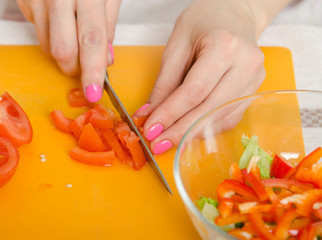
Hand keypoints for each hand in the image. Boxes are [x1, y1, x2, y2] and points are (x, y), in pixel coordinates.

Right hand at [17, 0, 120, 101]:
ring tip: (72, 33)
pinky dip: (51, 35)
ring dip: (63, 52)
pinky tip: (59, 18)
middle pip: (63, 51)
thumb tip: (107, 59)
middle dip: (74, 68)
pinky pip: (38, 32)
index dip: (92, 70)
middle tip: (83, 66)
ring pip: (48, 46)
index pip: (91, 40)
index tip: (92, 92)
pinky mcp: (23, 1)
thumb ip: (108, 25)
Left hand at [133, 0, 267, 154]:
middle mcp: (246, 65)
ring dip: (193, 134)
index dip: (171, 114)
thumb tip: (149, 114)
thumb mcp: (177, 45)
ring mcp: (255, 79)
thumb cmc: (204, 22)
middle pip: (209, 109)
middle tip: (157, 144)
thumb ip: (164, 83)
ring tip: (169, 142)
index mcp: (224, 46)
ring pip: (221, 118)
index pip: (194, 91)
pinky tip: (190, 132)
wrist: (235, 13)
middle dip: (180, 131)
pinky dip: (208, 128)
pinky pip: (230, 117)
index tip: (151, 130)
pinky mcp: (254, 90)